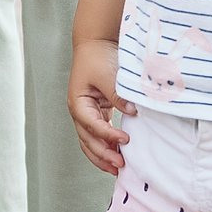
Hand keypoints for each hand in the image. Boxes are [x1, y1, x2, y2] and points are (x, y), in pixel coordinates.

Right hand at [68, 38, 133, 172]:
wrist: (95, 43)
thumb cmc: (98, 56)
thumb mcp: (108, 75)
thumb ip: (118, 95)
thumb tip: (133, 112)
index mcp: (78, 103)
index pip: (92, 125)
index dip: (108, 135)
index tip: (125, 141)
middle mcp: (79, 111)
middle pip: (87, 140)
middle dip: (103, 155)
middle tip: (120, 165)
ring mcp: (86, 113)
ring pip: (90, 142)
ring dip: (102, 156)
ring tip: (117, 169)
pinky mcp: (97, 112)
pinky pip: (98, 135)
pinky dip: (106, 146)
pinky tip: (117, 154)